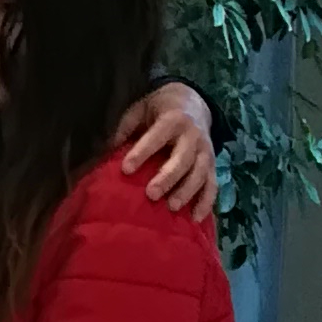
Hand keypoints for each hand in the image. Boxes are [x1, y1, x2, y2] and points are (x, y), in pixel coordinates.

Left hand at [116, 80, 217, 221]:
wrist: (194, 103)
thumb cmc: (159, 110)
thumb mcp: (140, 109)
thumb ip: (126, 128)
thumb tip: (109, 151)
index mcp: (173, 119)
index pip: (157, 136)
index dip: (142, 152)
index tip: (126, 169)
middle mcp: (193, 136)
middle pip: (183, 159)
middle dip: (167, 177)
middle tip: (150, 194)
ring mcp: (206, 152)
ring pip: (200, 174)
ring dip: (187, 192)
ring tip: (171, 208)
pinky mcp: (212, 166)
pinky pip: (212, 185)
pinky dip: (206, 202)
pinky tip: (195, 219)